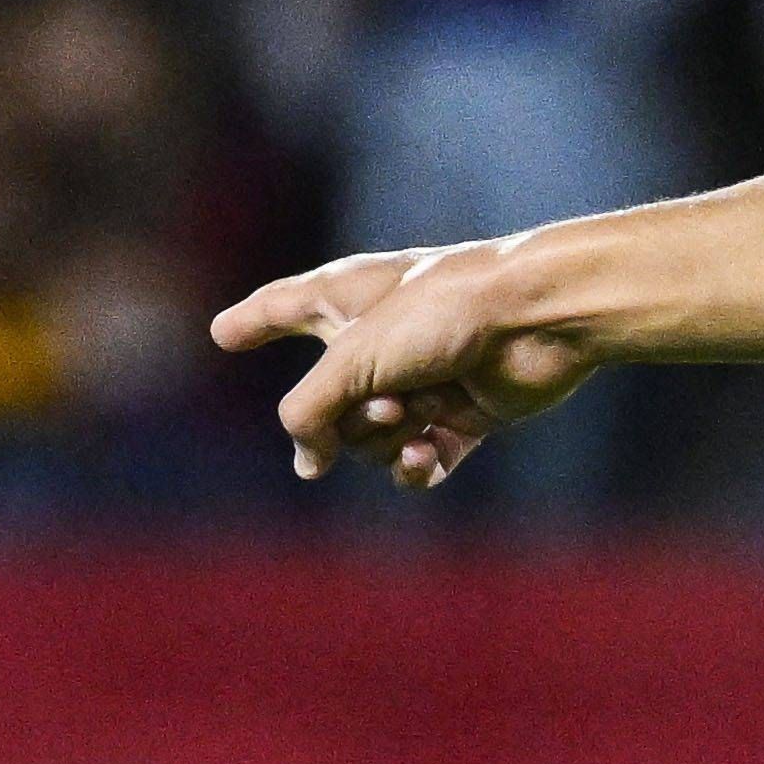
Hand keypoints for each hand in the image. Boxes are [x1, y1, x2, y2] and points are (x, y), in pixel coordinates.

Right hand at [210, 245, 596, 488]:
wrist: (538, 319)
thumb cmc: (441, 313)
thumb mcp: (352, 360)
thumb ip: (309, 413)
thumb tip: (309, 464)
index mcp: (346, 297)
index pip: (283, 308)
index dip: (253, 321)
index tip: (224, 333)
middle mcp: (381, 338)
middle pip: (326, 403)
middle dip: (344, 418)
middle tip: (382, 403)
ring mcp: (421, 378)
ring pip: (370, 439)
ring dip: (384, 437)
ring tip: (413, 414)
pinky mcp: (462, 414)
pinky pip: (418, 462)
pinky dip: (416, 466)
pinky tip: (423, 456)